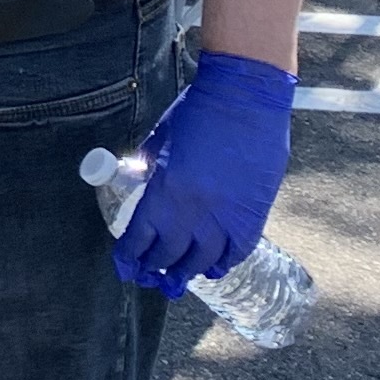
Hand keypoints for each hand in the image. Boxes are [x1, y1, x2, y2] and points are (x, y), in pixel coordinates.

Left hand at [111, 51, 294, 294]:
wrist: (245, 97)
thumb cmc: (197, 112)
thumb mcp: (159, 141)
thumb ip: (147, 167)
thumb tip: (138, 183)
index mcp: (165, 191)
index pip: (141, 238)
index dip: (130, 257)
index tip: (126, 267)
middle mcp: (194, 211)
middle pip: (170, 254)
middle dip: (155, 268)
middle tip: (150, 277)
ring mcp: (226, 216)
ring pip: (203, 260)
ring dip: (187, 274)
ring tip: (177, 282)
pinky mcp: (254, 213)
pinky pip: (237, 251)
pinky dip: (223, 263)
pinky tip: (212, 269)